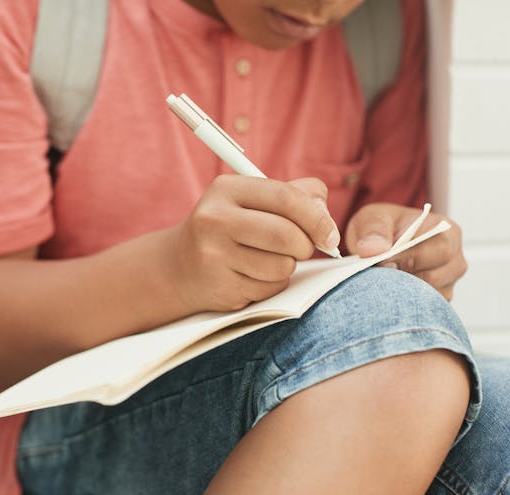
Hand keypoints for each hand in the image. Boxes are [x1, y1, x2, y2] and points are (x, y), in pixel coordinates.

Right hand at [170, 175, 340, 312]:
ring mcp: (213, 256)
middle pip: (285, 235)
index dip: (317, 217)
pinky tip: (253, 275)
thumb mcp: (252, 200)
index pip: (285, 198)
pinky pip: (269, 289)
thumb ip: (294, 195)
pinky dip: (272, 285)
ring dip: (287, 267)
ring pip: (281, 266)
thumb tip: (324, 215)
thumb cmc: (229, 228)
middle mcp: (214, 220)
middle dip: (306, 246)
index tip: (330, 234)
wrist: (179, 266)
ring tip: (269, 260)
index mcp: (226, 189)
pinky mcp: (219, 287)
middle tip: (304, 249)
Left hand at [344, 203, 466, 300]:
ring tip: (382, 281)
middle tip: (378, 275)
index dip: (410, 259)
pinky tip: (389, 292)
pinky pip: (423, 310)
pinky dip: (403, 304)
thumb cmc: (382, 227)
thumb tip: (373, 249)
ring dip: (401, 292)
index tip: (383, 263)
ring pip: (429, 298)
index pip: (440, 250)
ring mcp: (448, 281)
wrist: (379, 244)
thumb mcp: (373, 218)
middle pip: (435, 278)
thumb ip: (374, 230)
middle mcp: (454, 257)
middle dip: (403, 278)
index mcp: (445, 230)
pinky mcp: (438, 300)